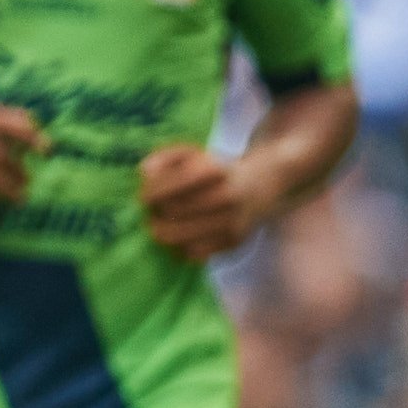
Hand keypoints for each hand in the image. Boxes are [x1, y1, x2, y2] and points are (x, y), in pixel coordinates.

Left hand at [137, 142, 270, 260]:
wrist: (262, 185)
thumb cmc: (214, 170)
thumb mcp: (190, 154)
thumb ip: (162, 159)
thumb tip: (145, 176)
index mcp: (212, 170)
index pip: (167, 187)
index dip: (150, 194)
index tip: (147, 197)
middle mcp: (225, 195)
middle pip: (170, 213)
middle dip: (155, 215)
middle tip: (155, 214)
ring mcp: (232, 220)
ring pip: (178, 238)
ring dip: (164, 233)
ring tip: (164, 227)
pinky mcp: (234, 240)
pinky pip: (194, 253)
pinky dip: (181, 248)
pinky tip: (182, 238)